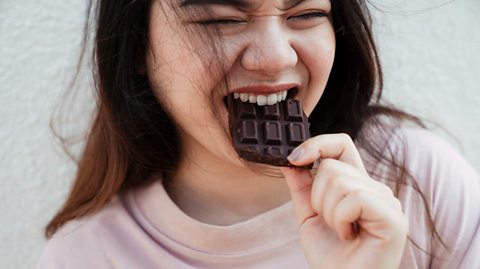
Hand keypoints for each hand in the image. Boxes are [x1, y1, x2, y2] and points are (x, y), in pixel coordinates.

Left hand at [281, 134, 407, 268]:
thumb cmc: (330, 256)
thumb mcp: (308, 215)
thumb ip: (302, 186)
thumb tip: (291, 158)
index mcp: (357, 185)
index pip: (341, 145)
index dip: (317, 144)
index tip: (293, 159)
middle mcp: (375, 189)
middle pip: (332, 166)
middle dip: (317, 198)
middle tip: (329, 223)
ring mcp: (387, 202)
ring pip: (340, 181)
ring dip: (328, 213)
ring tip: (340, 232)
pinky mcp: (393, 217)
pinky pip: (354, 198)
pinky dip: (341, 220)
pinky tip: (349, 235)